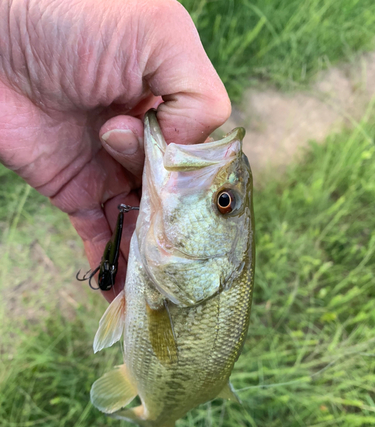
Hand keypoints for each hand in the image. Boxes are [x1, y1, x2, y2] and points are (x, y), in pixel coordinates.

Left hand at [0, 0, 229, 299]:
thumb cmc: (73, 15)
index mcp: (174, 103)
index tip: (203, 225)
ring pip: (142, 221)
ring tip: (160, 295)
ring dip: (151, 257)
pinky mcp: (74, 188)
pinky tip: (123, 292)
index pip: (204, 159)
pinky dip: (112, 262)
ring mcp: (110, 166)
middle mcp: (147, 138)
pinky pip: (100, 232)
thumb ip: (195, 96)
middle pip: (175, 198)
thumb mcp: (157, 36)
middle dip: (177, 232)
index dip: (204, 192)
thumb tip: (186, 158)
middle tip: (179, 268)